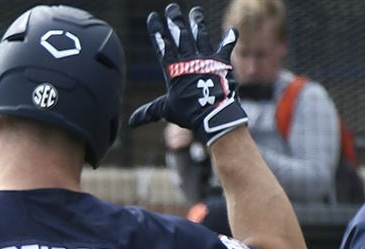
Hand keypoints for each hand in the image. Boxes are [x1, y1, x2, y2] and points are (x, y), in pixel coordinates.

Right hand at [128, 3, 247, 146]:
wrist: (213, 113)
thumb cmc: (188, 112)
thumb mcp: (165, 110)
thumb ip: (149, 112)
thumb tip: (131, 122)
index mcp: (174, 69)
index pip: (162, 45)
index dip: (157, 31)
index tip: (153, 17)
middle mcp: (189, 60)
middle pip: (181, 35)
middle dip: (175, 20)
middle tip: (171, 8)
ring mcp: (206, 60)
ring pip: (200, 36)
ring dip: (197, 23)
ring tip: (194, 11)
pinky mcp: (222, 63)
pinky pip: (226, 48)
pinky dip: (229, 39)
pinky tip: (233, 30)